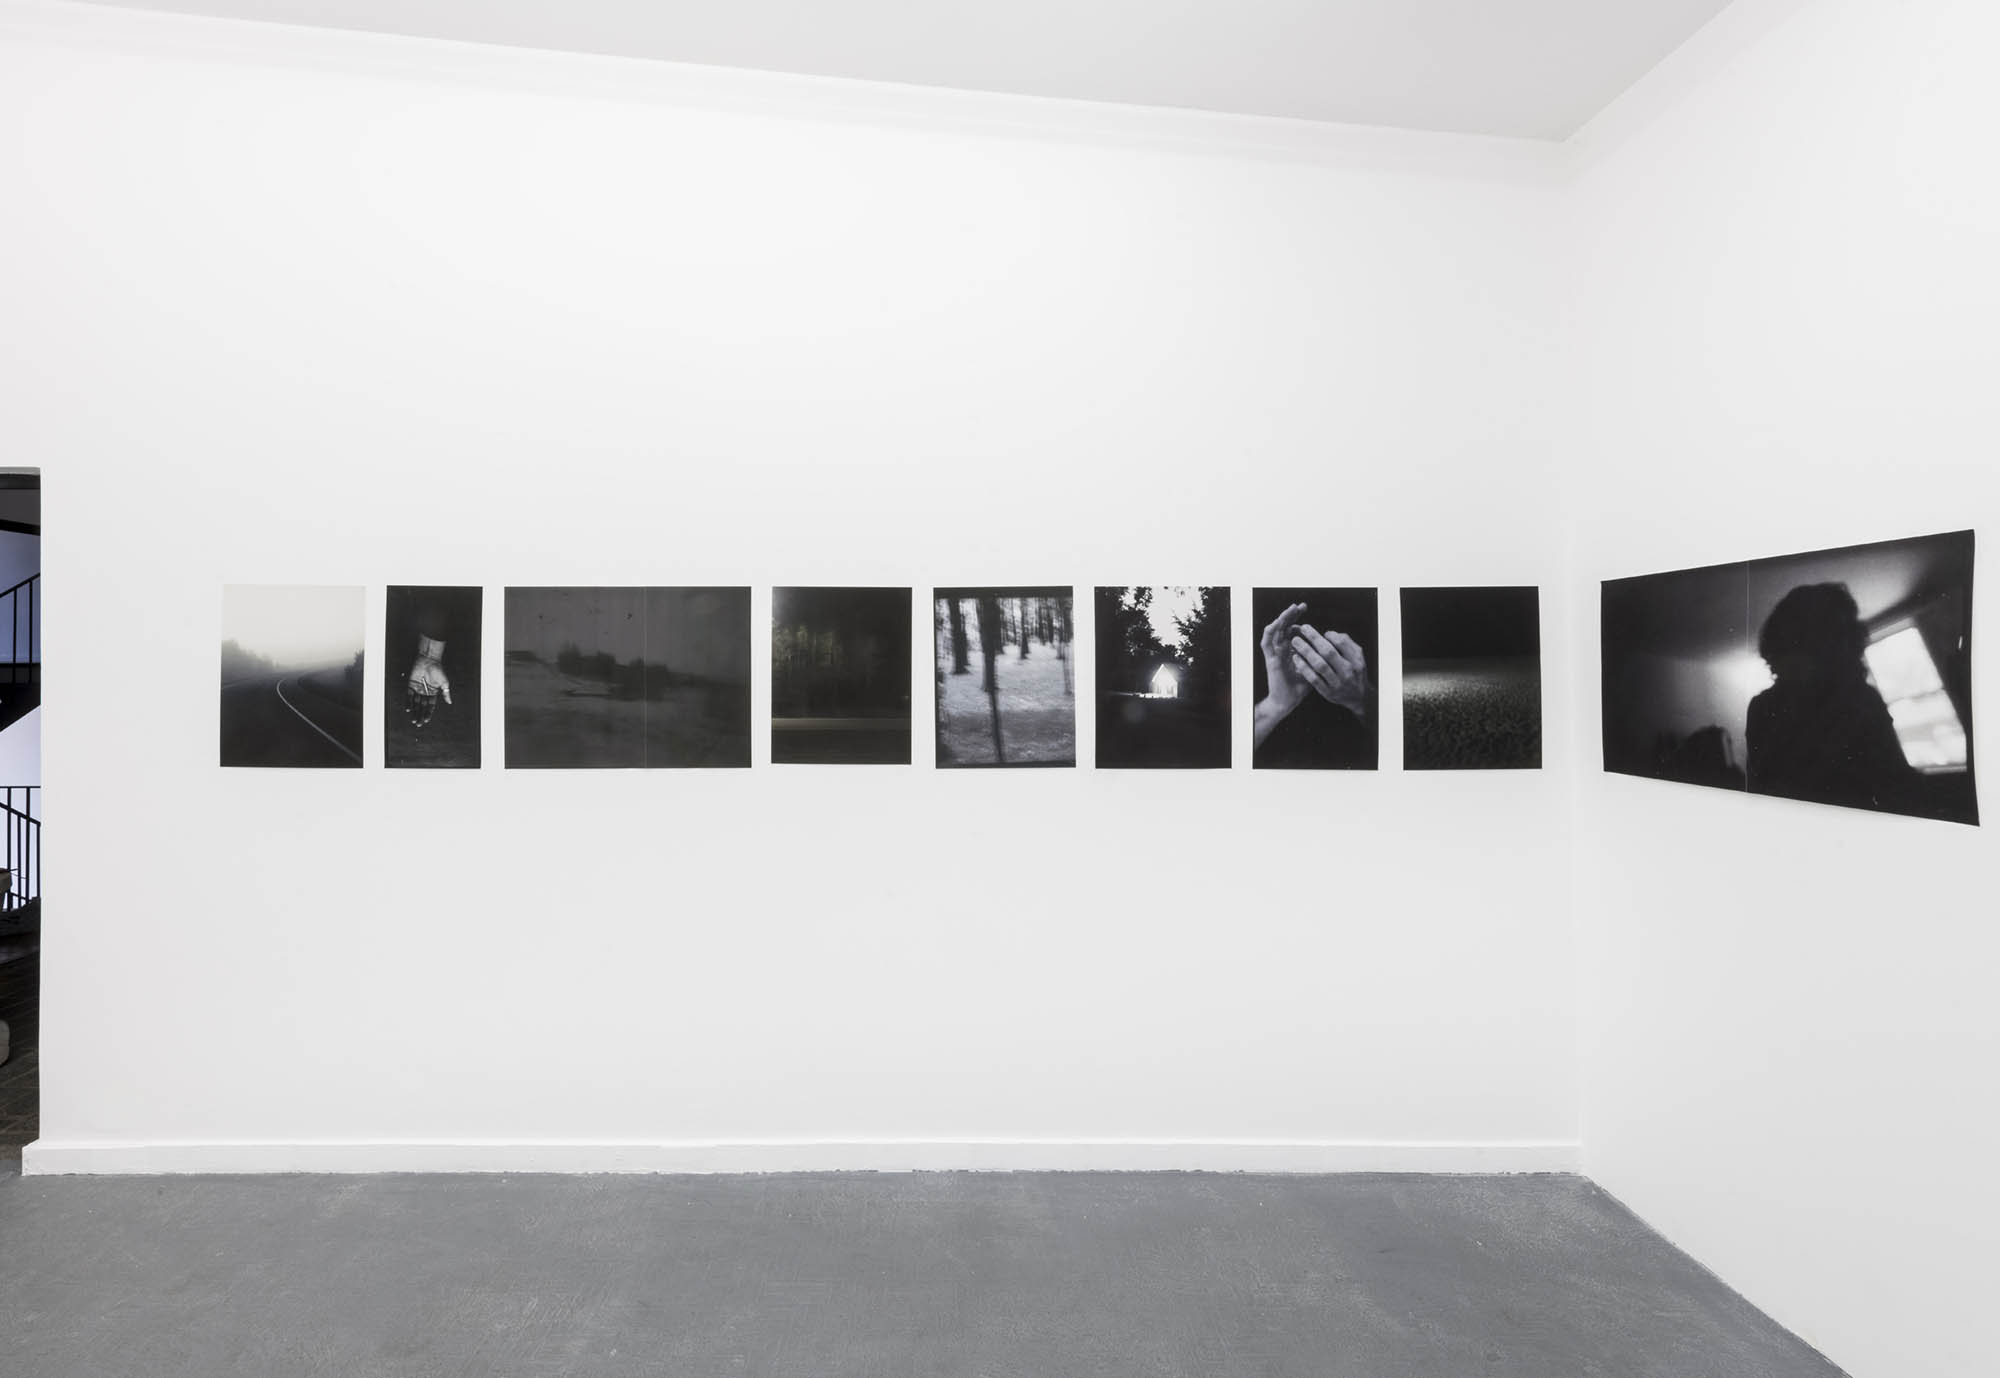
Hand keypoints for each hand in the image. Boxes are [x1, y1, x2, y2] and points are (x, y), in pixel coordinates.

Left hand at [406, 638, 450, 726]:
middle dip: (420, 715)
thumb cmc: (438, 670)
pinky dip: (408, 702)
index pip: (430, 706)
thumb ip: (446, 693)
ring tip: (413, 719)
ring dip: (414, 711)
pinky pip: (408, 696)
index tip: (426, 720)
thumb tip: (450, 702)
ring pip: (415, 703)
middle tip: (418, 723)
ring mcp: (417, 689)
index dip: (428, 713)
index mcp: (433, 693)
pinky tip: (408, 709)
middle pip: (422, 706)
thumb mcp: (444, 683)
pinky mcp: (410, 685)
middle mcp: (425, 692)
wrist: (429, 660)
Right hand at [1255, 602, 1310, 745]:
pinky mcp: (1270, 659)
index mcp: (1290, 649)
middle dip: (1292, 614)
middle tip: (1301, 605)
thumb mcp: (1313, 667)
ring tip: (1291, 610)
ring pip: (1275, 630)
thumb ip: (1317, 656)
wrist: (1287, 701)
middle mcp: (1281, 649)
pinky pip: (1266, 643)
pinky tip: (1276, 623)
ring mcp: (1274, 653)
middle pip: (1284, 626)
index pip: (1292, 628)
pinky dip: (1270, 632)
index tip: (1305, 609)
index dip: (1297, 617)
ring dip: (1282, 619)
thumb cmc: (1300, 686)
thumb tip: (1330, 645)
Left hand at [1289, 623, 1367, 717]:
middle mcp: (1347, 671)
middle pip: (1328, 652)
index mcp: (1355, 660)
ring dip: (1306, 652)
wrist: (1358, 697)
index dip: (1329, 634)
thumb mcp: (1358, 657)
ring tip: (1296, 641)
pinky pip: (1313, 679)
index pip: (1342, 643)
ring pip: (1320, 665)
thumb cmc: (1354, 672)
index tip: (1321, 631)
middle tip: (1303, 629)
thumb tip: (1328, 634)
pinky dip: (1304, 668)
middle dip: (1314, 638)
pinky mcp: (1327, 692)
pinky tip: (1296, 658)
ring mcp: (1337, 683)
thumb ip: (1346, 643)